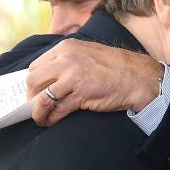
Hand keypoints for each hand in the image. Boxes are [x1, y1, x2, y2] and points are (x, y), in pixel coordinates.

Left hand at [27, 38, 163, 126]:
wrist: (138, 77)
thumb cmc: (115, 68)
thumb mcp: (87, 54)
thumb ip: (67, 61)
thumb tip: (47, 79)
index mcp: (66, 48)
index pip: (36, 65)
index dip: (32, 82)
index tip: (33, 93)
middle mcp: (66, 59)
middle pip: (33, 80)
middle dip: (31, 97)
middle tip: (35, 107)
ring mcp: (73, 76)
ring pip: (42, 98)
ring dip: (38, 112)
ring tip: (41, 119)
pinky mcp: (81, 94)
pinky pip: (58, 109)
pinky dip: (52, 118)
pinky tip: (53, 121)